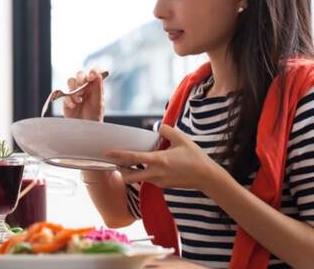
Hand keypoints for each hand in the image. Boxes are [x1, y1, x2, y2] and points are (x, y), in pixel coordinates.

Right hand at [63, 69, 104, 121]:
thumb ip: (98, 89)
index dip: (92, 72)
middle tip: (82, 86)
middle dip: (80, 78)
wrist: (85, 129)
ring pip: (71, 81)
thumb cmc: (94, 117)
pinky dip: (68, 99)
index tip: (91, 76)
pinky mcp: (67, 99)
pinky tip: (73, 105)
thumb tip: (98, 75)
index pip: (94, 73)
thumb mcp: (99, 103)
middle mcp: (85, 87)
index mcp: (95, 86)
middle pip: (80, 74)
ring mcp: (75, 92)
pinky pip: (64, 94)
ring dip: (74, 88)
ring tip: (79, 99)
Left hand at [103, 124, 220, 191]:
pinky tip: (147, 167)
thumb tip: (157, 128)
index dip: (118, 155)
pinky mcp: (163, 186)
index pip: (132, 158)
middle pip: (129, 176)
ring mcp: (159, 182)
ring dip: (131, 173)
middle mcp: (155, 173)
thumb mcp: (181, 139)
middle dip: (120, 170)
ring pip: (138, 180)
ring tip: (129, 164)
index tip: (106, 153)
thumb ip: (167, 131)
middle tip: (116, 162)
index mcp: (158, 160)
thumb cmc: (195, 157)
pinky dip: (144, 175)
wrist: (207, 177)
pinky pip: (148, 180)